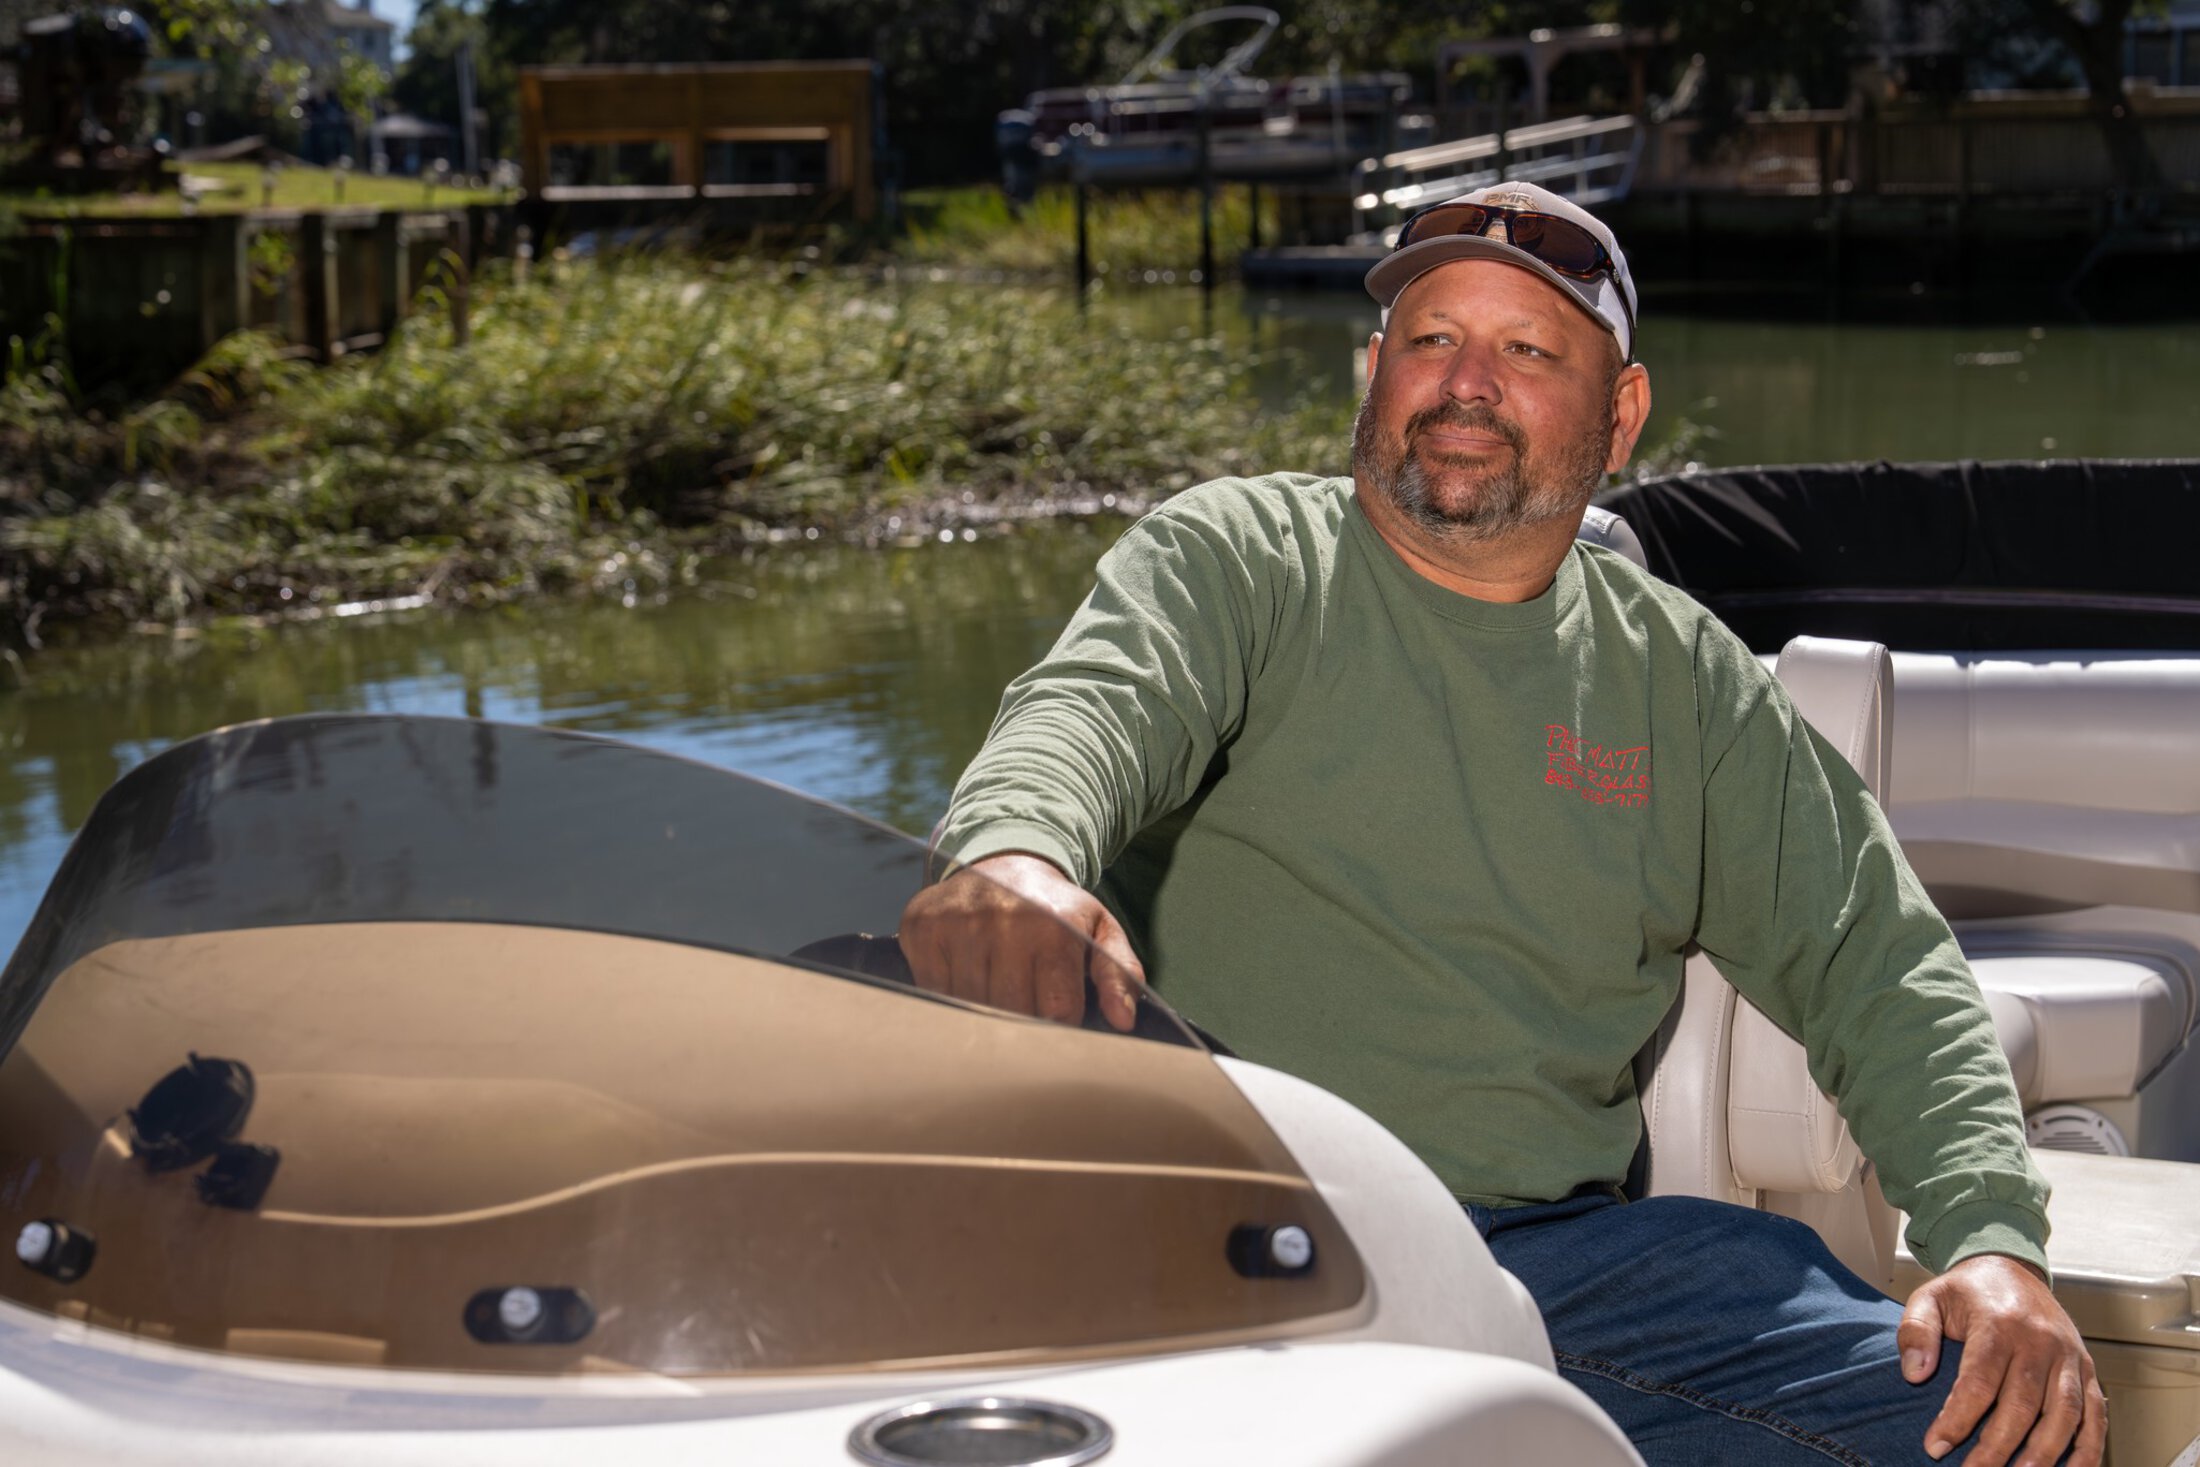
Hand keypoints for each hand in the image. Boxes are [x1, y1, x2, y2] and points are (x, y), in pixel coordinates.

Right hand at [898, 852, 1145, 1030]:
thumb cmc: (1056, 907)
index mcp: (1054, 927)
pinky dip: (948, 993)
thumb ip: (1119, 974)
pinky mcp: (923, 927)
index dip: (1059, 1023)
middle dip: (1022, 1020)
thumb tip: (1123, 1020)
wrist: (1005, 860)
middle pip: (1010, 1013)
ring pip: (969, 1006)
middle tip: (1028, 1003)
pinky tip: (966, 972)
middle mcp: (1003, 922)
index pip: (1056, 1011)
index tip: (1059, 1014)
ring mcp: (958, 924)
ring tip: (998, 985)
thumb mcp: (1099, 930)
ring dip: (984, 1009)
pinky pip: (933, 990)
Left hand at [1899, 1253, 2105, 1465]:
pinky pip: (2097, 1415)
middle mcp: (2040, 1340)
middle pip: (2023, 1403)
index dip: (1957, 1418)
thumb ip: (1915, 1331)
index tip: (1935, 1447)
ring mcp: (2069, 1356)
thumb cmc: (1966, 1292)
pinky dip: (2088, 1448)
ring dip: (2045, 1453)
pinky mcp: (2088, 1369)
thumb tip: (1914, 1374)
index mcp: (1999, 1322)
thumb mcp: (1929, 1297)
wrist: (2011, 1268)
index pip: (1979, 1380)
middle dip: (1997, 1446)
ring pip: (2065, 1413)